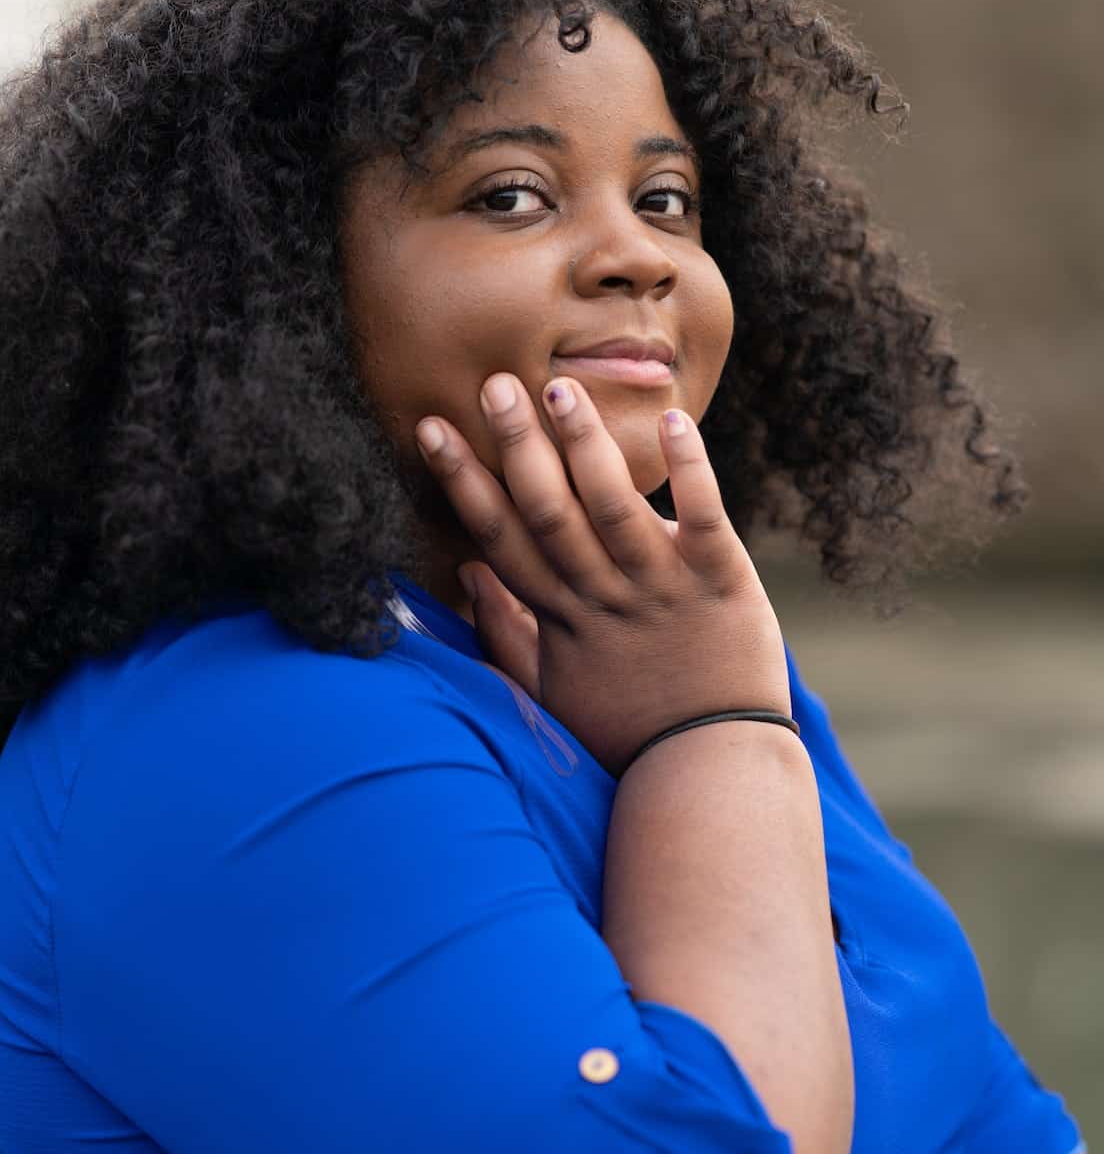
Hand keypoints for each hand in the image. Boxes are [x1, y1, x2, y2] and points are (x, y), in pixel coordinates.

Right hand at [416, 373, 790, 778]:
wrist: (712, 768)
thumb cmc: (628, 730)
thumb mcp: (551, 691)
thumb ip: (507, 633)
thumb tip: (469, 573)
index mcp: (560, 617)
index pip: (500, 538)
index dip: (464, 481)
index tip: (433, 427)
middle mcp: (603, 597)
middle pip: (548, 513)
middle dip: (518, 447)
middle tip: (495, 385)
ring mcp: (661, 589)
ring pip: (614, 508)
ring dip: (586, 445)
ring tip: (560, 388)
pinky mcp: (721, 582)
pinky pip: (703, 517)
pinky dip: (690, 470)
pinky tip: (672, 421)